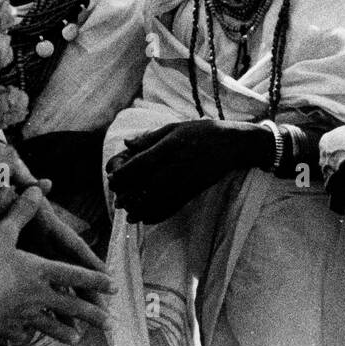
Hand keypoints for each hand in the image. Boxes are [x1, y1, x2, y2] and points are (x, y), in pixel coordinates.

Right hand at [0, 187, 115, 343]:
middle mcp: (40, 295)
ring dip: (66, 330)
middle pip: (72, 305)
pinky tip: (32, 339)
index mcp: (42, 271)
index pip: (76, 275)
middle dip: (92, 313)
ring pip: (53, 324)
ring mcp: (26, 315)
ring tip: (78, 338)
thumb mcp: (4, 234)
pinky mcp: (10, 328)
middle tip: (109, 322)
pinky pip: (26, 333)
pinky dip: (31, 336)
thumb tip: (36, 188)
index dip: (96, 280)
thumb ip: (21, 212)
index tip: (113, 286)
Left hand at [107, 119, 256, 223]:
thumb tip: (126, 144)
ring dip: (139, 209)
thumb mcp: (175, 127)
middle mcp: (176, 165)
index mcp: (169, 146)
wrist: (232, 144)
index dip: (122, 174)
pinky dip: (157, 215)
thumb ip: (149, 137)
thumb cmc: (202, 132)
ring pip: (157, 200)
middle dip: (127, 194)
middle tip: (117, 199)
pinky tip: (145, 219)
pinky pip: (172, 207)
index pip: (139, 164)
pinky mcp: (193, 191)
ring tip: (128, 213)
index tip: (112, 179)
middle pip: (145, 185)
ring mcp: (185, 180)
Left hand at [319, 119, 344, 210]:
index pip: (328, 150)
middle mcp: (323, 159)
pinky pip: (334, 201)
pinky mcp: (336, 189)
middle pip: (328, 167)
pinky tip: (343, 207)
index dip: (339, 154)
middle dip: (338, 170)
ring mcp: (328, 175)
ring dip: (338, 186)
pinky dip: (337, 205)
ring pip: (330, 183)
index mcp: (325, 142)